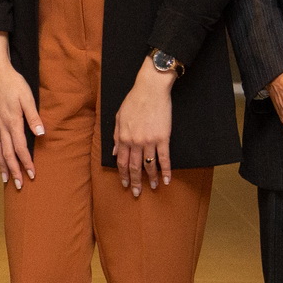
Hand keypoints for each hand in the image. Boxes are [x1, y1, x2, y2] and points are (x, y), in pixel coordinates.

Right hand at [0, 35, 42, 186]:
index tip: (32, 175)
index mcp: (12, 121)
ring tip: (6, 179)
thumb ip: (33, 117)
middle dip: (14, 170)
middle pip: (7, 154)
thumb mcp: (27, 97)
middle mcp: (1, 126)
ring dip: (2, 166)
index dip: (26, 163)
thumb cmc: (12, 82)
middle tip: (19, 185)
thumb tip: (41, 134)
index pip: (20, 148)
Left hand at [114, 58, 174, 196]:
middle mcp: (135, 142)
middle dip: (135, 182)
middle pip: (134, 167)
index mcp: (123, 137)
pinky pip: (164, 158)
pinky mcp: (163, 138)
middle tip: (136, 193)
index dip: (123, 174)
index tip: (124, 184)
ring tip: (153, 188)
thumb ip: (116, 136)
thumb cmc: (134, 101)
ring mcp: (149, 141)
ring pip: (149, 165)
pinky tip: (167, 179)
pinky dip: (165, 170)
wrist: (150, 90)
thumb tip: (115, 152)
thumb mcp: (119, 117)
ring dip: (151, 179)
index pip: (122, 161)